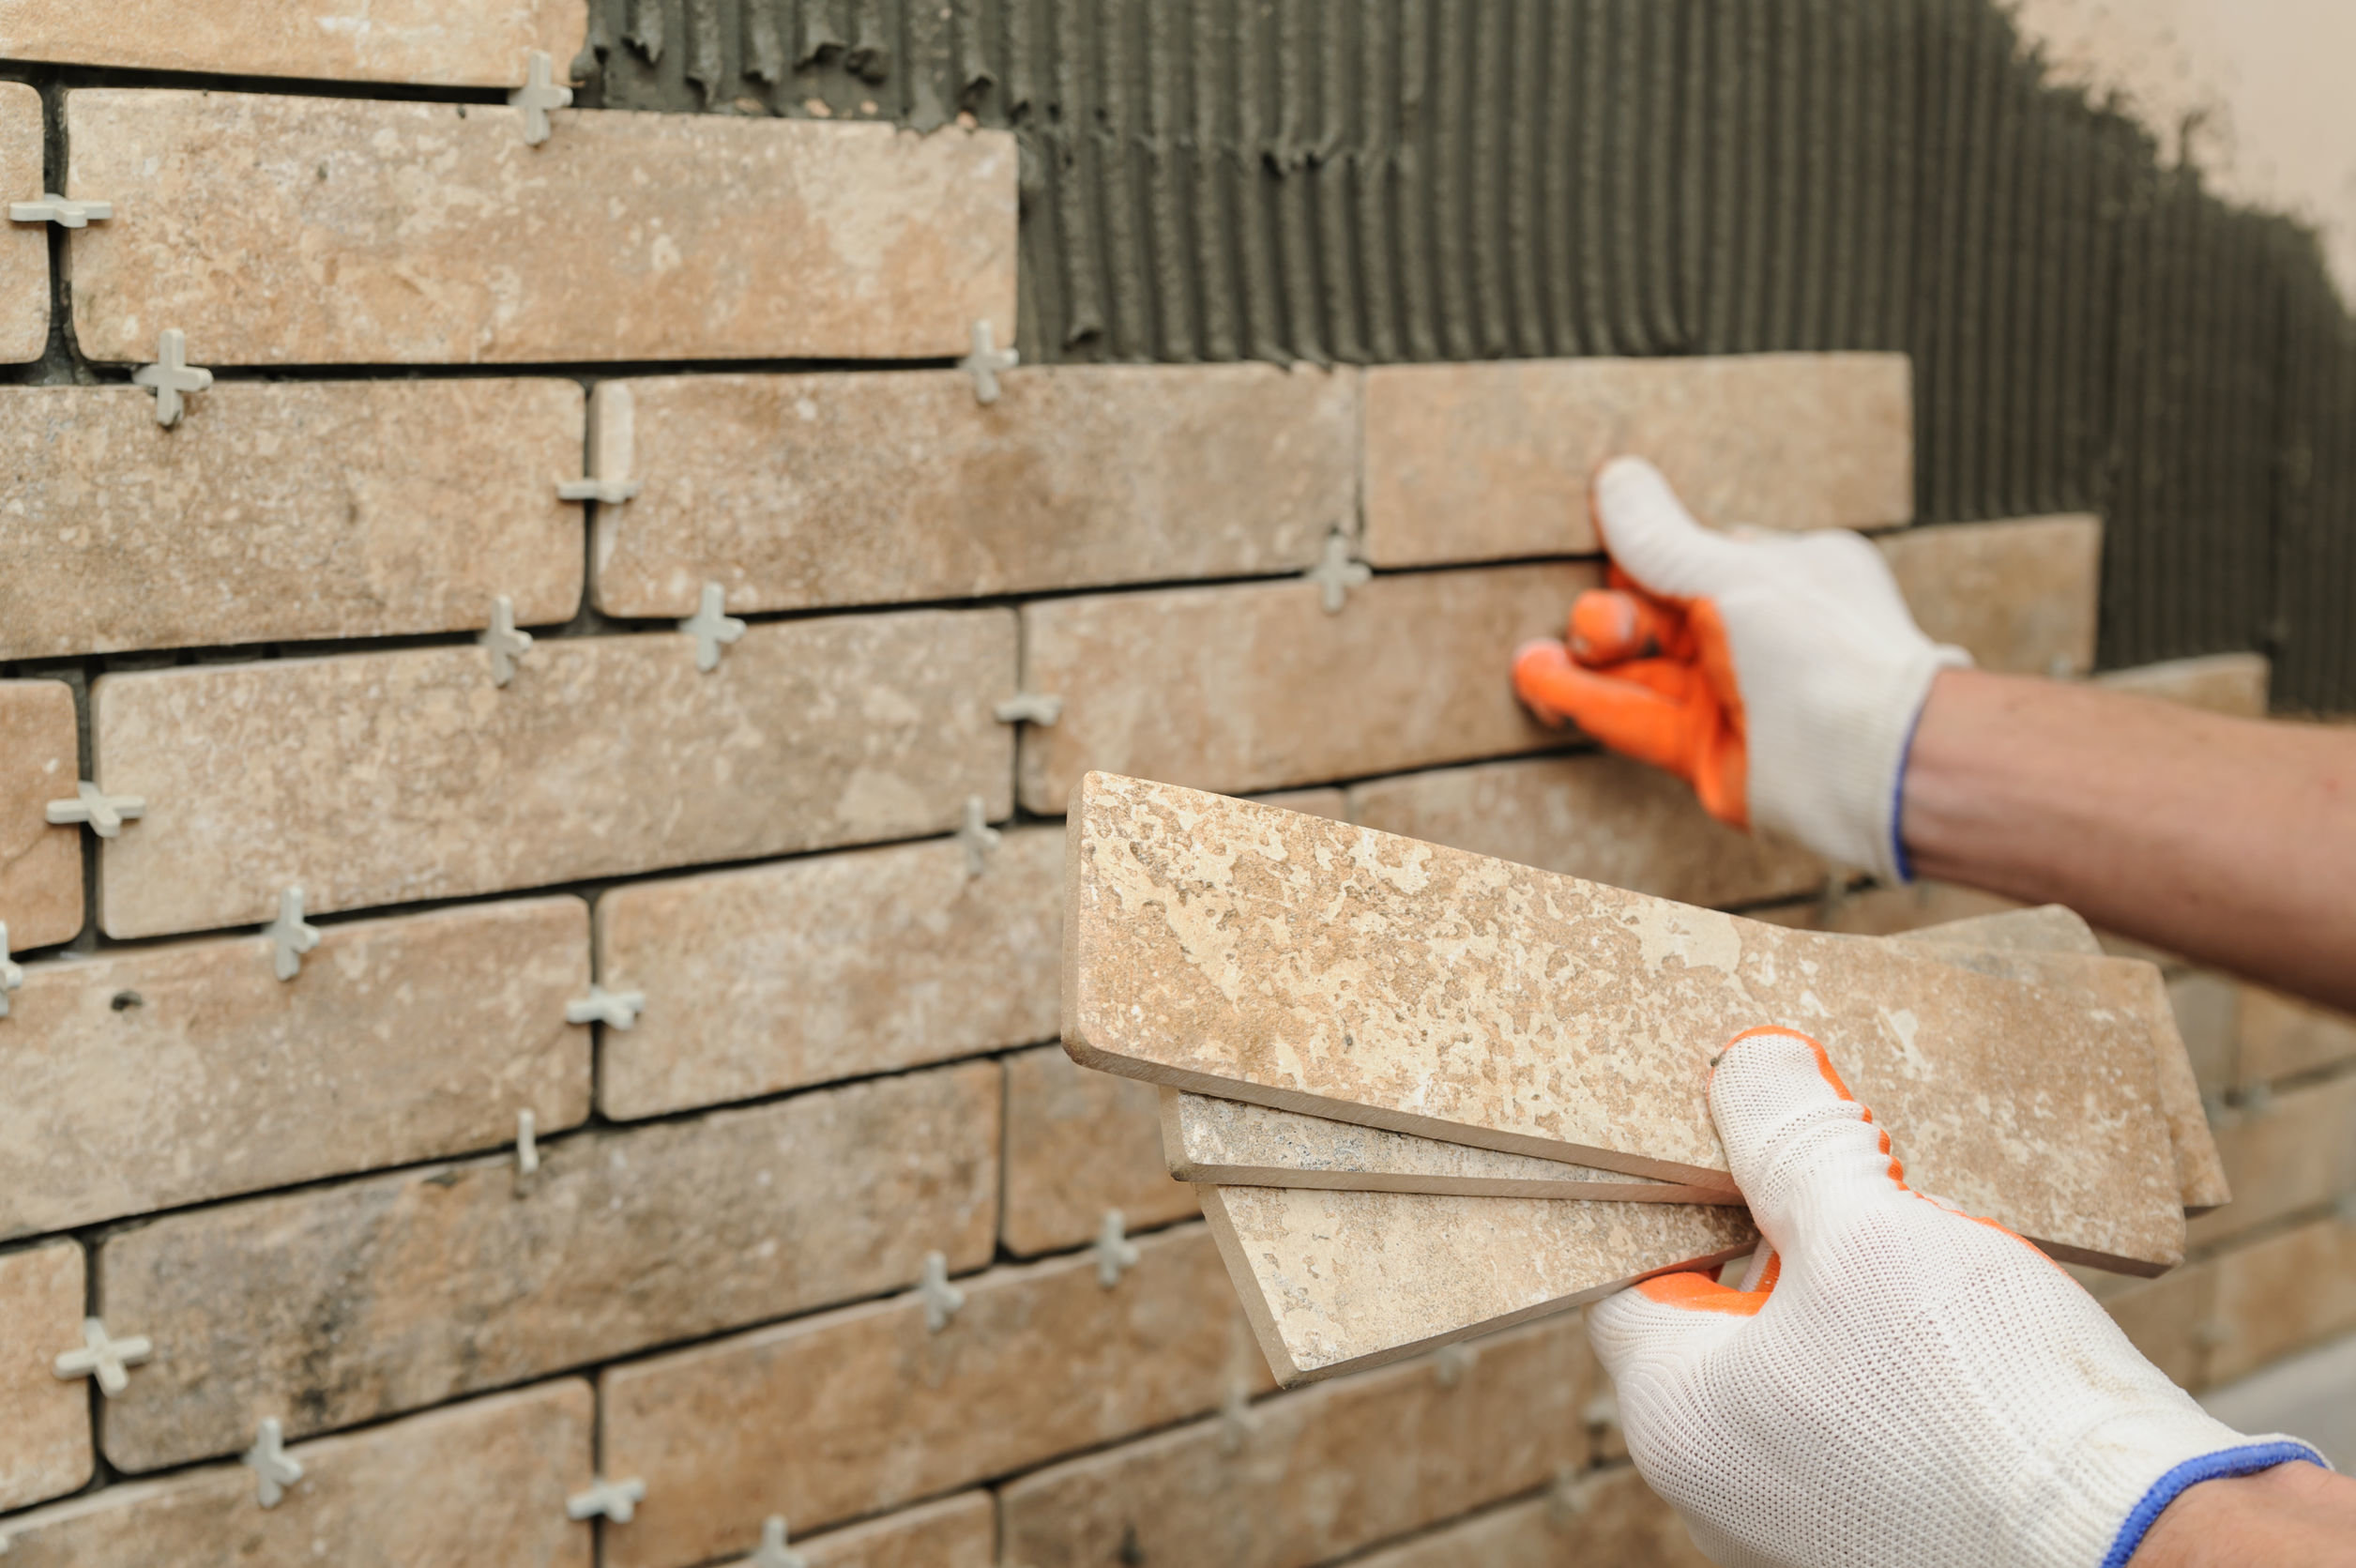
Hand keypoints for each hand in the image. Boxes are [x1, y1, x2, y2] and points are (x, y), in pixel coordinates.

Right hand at [1512, 456, 1969, 882]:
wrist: (1872, 761)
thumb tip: (1617, 476)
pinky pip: (1639, 717)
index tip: (1604, 549)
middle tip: (1605, 628)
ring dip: (1586, 663)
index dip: (1642, 554)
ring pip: (1642, 670)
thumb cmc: (1821, 650)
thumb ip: (1660, 538)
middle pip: (1660, 614)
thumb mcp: (1730, 574)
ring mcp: (1734, 694)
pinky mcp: (1710, 750)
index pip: (1692, 553)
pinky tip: (1542, 682)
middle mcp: (1759, 632)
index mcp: (1783, 572)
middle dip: (1616, 615)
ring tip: (1531, 660)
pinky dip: (1590, 701)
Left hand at [1587, 1026, 2323, 1567]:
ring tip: (1928, 1244)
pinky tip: (1968, 1322)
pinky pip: (1869, 1414)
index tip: (1750, 1137)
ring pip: (1803, 1360)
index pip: (1632, 1269)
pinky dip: (1904, 1356)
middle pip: (1720, 1312)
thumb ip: (1790, 1141)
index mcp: (1675, 1417)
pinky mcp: (1887, 1529)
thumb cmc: (1989, 1409)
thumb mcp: (1868, 1230)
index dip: (1687, 1187)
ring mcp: (1803, 1518)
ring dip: (1856, 1292)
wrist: (2142, 1550)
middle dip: (1787, 1232)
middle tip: (1858, 1176)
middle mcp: (1719, 1485)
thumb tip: (1746, 1064)